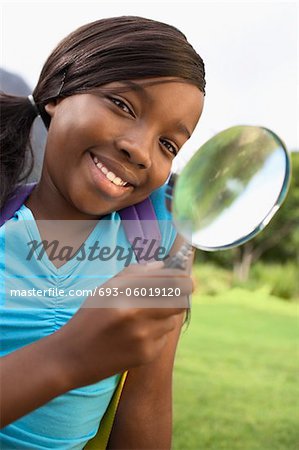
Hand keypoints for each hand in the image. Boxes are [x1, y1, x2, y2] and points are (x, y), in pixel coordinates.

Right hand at [56, 261, 191, 388]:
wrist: (71, 358)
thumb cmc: (88, 319)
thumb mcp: (105, 289)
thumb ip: (134, 274)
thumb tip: (161, 265)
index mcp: (125, 293)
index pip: (171, 281)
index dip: (183, 277)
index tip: (185, 277)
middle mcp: (136, 314)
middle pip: (180, 301)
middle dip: (180, 296)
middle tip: (173, 294)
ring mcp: (143, 337)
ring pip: (172, 320)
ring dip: (164, 316)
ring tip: (143, 318)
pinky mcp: (146, 355)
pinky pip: (164, 337)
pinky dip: (156, 334)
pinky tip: (137, 335)